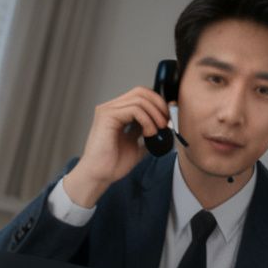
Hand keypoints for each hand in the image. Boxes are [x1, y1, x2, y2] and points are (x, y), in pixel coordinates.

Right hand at [60, 87, 170, 207]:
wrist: (100, 175)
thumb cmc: (113, 164)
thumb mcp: (136, 144)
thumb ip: (145, 132)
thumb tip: (162, 126)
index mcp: (117, 112)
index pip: (141, 95)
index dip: (157, 103)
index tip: (167, 119)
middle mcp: (111, 108)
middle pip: (141, 91)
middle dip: (158, 105)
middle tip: (166, 122)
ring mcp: (108, 110)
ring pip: (139, 99)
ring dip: (155, 114)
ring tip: (158, 130)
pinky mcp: (107, 116)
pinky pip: (134, 109)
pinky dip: (147, 120)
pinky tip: (149, 133)